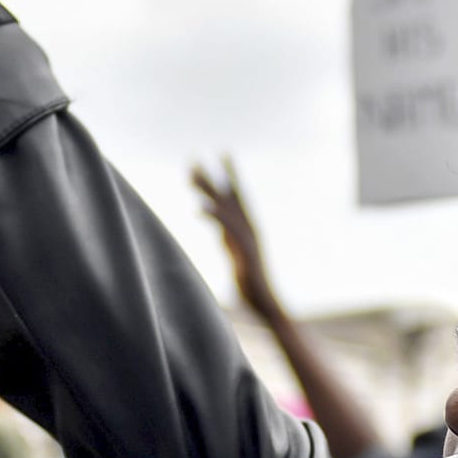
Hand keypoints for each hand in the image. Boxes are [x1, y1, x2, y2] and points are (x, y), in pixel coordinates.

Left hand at [189, 158, 278, 317]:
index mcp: (247, 229)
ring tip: (190, 176)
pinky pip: (227, 229)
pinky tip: (199, 208)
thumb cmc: (251, 288)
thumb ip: (229, 244)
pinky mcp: (244, 250)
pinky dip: (214, 216)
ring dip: (207, 191)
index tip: (224, 152)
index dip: (230, 174)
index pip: (238, 196)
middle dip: (211, 177)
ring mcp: (248, 238)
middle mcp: (249, 229)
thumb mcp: (237, 260)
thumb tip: (221, 235)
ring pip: (225, 208)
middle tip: (193, 158)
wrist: (267, 305)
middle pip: (228, 196)